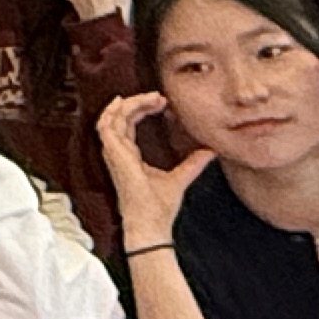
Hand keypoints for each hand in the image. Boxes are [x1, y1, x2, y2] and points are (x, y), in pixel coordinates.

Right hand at [95, 90, 211, 244]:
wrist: (150, 222)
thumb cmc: (160, 206)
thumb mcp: (180, 177)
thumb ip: (193, 163)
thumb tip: (211, 150)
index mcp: (128, 156)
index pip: (128, 125)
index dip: (141, 110)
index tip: (161, 103)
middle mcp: (117, 151)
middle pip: (119, 117)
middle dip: (137, 102)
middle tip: (159, 96)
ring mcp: (113, 151)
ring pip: (111, 117)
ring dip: (129, 103)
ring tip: (150, 96)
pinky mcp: (113, 152)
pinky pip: (108, 124)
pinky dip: (117, 111)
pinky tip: (131, 102)